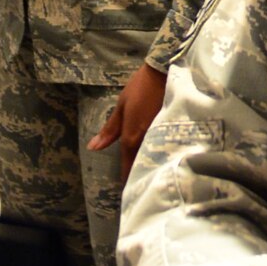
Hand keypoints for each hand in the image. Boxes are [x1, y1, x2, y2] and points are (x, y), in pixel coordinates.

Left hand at [88, 62, 167, 181]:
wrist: (165, 71)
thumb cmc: (140, 87)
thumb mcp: (121, 107)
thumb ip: (109, 130)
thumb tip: (93, 148)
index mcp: (132, 136)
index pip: (128, 165)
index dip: (126, 180)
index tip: (127, 194)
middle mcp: (147, 140)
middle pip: (143, 165)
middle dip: (140, 177)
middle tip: (139, 190)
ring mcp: (162, 136)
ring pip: (155, 158)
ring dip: (151, 168)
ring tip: (151, 180)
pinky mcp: (173, 130)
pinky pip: (165, 148)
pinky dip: (162, 156)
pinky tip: (164, 161)